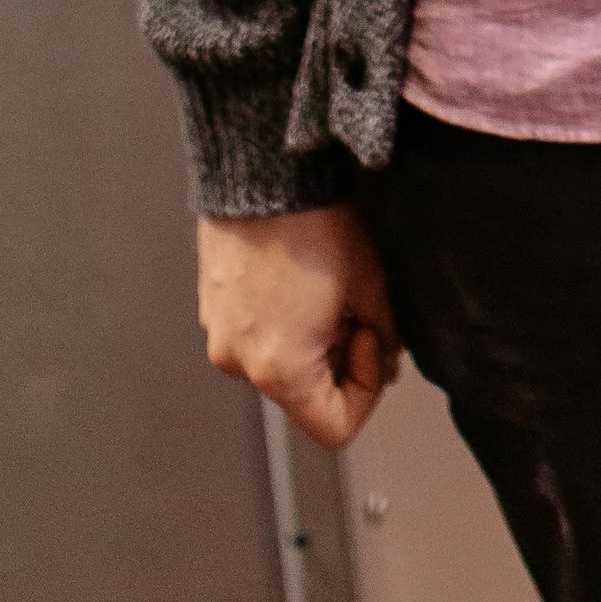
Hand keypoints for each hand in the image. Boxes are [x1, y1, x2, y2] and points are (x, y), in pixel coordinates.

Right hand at [197, 202, 400, 451]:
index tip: (371, 339)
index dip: (366, 390)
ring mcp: (220, 337)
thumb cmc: (315, 226)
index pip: (334, 428)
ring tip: (323, 287)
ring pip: (281, 363)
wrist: (263, 173)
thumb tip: (387, 363)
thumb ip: (385, 337)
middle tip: (353, 306)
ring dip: (311, 340)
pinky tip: (297, 278)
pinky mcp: (212, 310)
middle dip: (339, 359)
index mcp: (280, 372)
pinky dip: (283, 322)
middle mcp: (240, 365)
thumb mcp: (369, 284)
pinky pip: (256, 336)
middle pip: (305, 395)